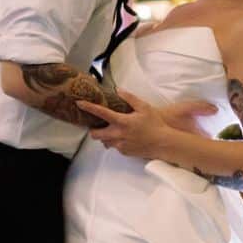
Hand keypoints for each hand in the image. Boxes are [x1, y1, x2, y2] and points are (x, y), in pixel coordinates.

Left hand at [77, 89, 214, 157]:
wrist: (163, 143)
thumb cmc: (155, 124)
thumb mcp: (144, 107)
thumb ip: (130, 98)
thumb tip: (119, 90)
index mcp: (122, 122)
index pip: (101, 113)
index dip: (88, 107)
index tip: (79, 103)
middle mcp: (118, 135)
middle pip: (95, 134)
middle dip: (93, 130)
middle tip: (97, 125)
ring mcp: (120, 145)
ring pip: (104, 141)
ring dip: (105, 136)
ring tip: (114, 130)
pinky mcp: (124, 152)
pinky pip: (114, 146)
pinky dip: (115, 141)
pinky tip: (125, 137)